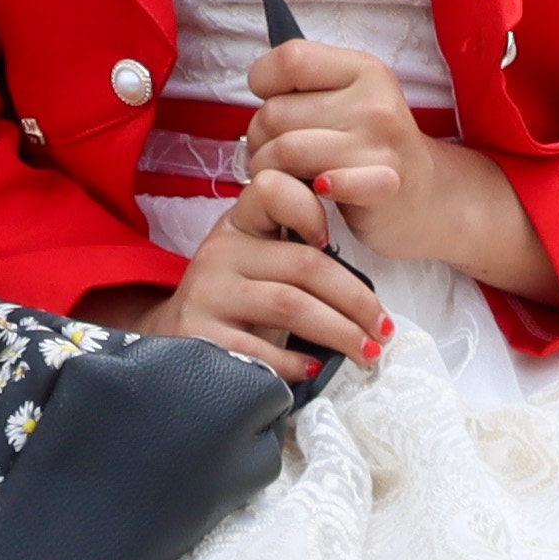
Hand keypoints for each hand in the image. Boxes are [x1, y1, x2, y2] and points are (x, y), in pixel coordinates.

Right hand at [113, 168, 385, 375]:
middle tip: (383, 331)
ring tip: (367, 353)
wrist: (175, 339)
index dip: (310, 209)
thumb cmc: (240, 301)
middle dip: (357, 300)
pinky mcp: (199, 336)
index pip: (273, 190)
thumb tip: (372, 290)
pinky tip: (313, 369)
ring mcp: (208, 294)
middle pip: (305, 264)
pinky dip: (294, 362)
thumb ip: (302, 256)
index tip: (333, 240)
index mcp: (242, 225)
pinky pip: (259, 348)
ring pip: (290, 304)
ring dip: (340, 333)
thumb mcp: (263, 264)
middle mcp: (221, 252)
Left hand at [245, 37, 549, 296]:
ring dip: (270, 172)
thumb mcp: (349, 100)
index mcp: (364, 70)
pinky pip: (325, 183)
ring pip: (284, 151)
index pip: (290, 58)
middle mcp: (375, 102)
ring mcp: (381, 145)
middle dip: (261, 139)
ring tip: (286, 177)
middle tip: (277, 156)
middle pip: (274, 112)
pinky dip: (311, 192)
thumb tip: (257, 83)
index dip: (264, 83)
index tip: (275, 105)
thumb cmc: (370, 148)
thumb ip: (306, 85)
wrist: (430, 197)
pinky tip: (317, 193)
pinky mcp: (382, 186)